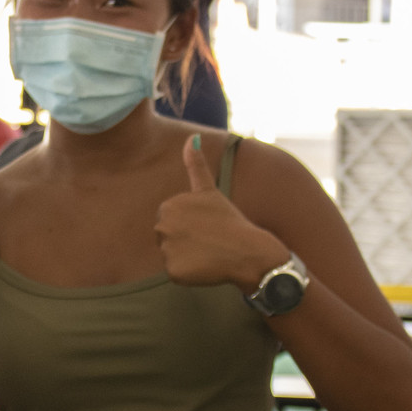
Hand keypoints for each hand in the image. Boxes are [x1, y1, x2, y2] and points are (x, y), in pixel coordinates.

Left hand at [154, 135, 288, 288]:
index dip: (189, 225)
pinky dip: (189, 273)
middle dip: (184, 240)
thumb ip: (196, 165)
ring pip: (170, 256)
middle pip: (166, 237)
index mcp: (169, 206)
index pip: (169, 220)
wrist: (248, 251)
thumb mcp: (210, 191)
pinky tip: (205, 266)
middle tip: (208, 239)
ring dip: (186, 257)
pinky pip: (175, 273)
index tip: (206, 225)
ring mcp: (167, 249)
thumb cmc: (230, 220)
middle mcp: (163, 226)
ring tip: (208, 252)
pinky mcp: (173, 270)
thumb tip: (192, 137)